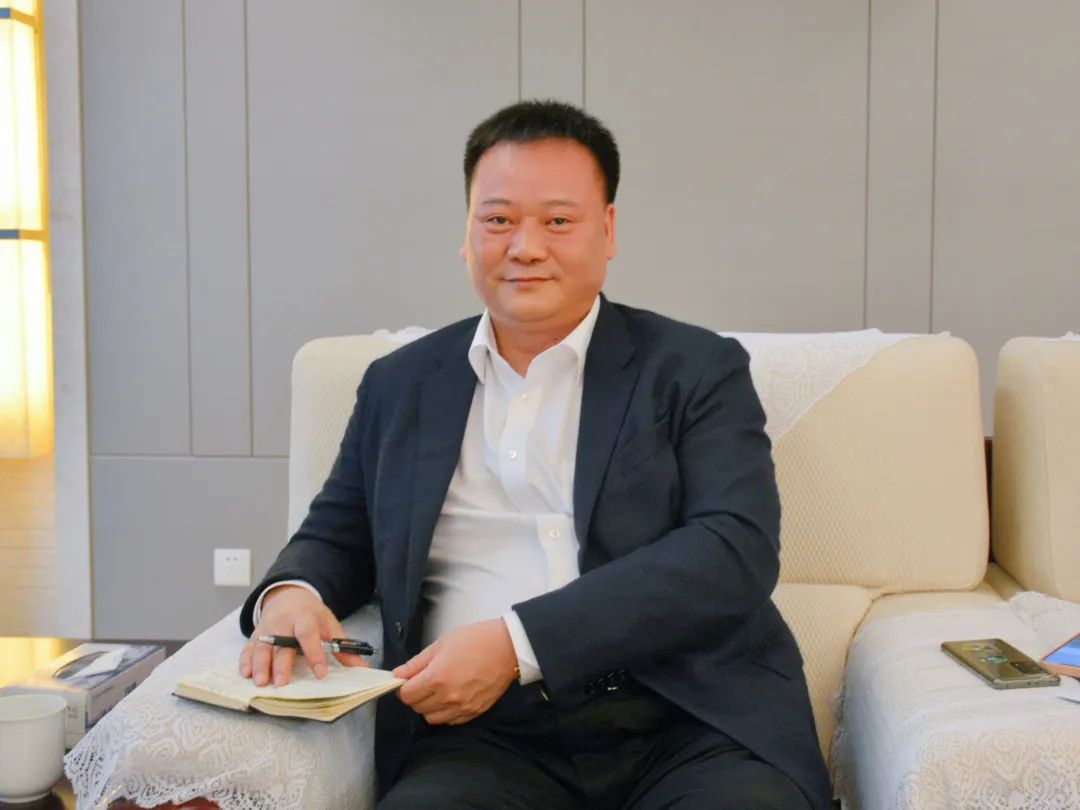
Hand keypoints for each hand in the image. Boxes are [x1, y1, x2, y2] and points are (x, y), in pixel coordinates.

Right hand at [238, 584, 368, 686]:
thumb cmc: (311, 615)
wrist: (289, 596)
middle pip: (281, 643)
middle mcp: (283, 622)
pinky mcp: (255, 635)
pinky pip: (248, 648)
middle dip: (280, 664)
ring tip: (261, 683)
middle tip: (281, 683)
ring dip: (260, 665)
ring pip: (261, 647)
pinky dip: (245, 661)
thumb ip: (343, 648)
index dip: (314, 653)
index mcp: (305, 617)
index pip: (309, 635)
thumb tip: (362, 668)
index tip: (320, 672)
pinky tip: (246, 674)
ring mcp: (267, 628)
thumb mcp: (330, 625)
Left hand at [392, 619, 517, 725]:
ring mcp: (462, 707)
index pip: (407, 695)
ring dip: (429, 707)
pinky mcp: (474, 712)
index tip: (407, 681)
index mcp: (436, 678)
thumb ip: (417, 662)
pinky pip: (450, 721)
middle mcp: (447, 697)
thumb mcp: (441, 644)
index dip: (403, 687)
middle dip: (415, 695)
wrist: (507, 648)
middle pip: (417, 708)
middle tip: (423, 682)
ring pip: (432, 718)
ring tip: (437, 691)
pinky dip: (445, 713)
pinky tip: (450, 698)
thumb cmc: (476, 640)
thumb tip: (398, 674)